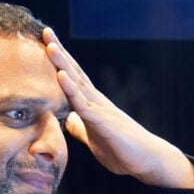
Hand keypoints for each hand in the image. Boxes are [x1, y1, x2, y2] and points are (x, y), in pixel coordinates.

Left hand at [43, 28, 193, 188]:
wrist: (148, 161)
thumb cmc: (123, 151)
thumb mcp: (94, 138)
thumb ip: (80, 127)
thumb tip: (67, 119)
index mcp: (93, 105)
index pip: (73, 79)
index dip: (59, 62)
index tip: (46, 44)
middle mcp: (97, 102)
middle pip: (74, 73)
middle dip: (59, 54)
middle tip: (46, 32)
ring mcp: (101, 110)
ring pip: (77, 83)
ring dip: (63, 64)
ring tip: (50, 46)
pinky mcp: (103, 122)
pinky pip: (83, 104)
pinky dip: (71, 89)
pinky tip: (61, 76)